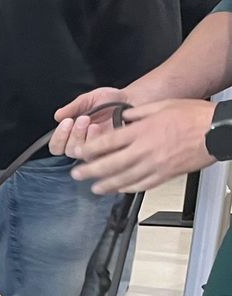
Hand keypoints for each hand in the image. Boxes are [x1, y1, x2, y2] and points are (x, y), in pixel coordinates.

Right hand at [51, 87, 128, 156]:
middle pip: (68, 151)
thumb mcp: (88, 99)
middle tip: (82, 119)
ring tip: (91, 122)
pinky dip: (95, 141)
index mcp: (71, 135)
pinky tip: (99, 129)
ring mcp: (95, 151)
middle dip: (73, 134)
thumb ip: (72, 107)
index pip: (56, 146)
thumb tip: (57, 116)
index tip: (66, 121)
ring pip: (80, 154)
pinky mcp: (108, 152)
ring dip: (82, 138)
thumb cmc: (109, 100)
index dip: (58, 137)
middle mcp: (81, 145)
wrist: (130, 99)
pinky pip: (96, 154)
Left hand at [68, 99, 215, 194]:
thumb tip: (123, 116)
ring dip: (106, 185)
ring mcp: (154, 165)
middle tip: (77, 174)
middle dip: (90, 171)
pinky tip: (119, 190)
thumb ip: (139, 113)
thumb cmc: (194, 116)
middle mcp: (144, 149)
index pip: (108, 142)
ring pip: (123, 178)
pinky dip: (128, 188)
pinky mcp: (164, 175)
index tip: (79, 153)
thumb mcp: (163, 106)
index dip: (89, 150)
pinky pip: (141, 185)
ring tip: (94, 188)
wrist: (217, 131)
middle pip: (110, 164)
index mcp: (141, 131)